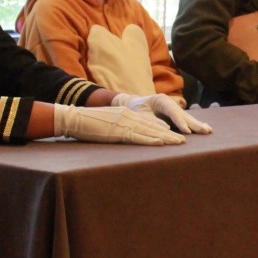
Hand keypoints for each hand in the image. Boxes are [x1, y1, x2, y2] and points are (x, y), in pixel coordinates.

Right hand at [53, 104, 184, 144]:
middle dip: (169, 135)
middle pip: (153, 127)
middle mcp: (128, 117)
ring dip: (166, 138)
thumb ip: (117, 128)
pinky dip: (151, 140)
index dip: (162, 130)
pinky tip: (161, 142)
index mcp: (125, 115)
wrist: (73, 117)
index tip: (174, 135)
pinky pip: (138, 137)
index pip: (148, 123)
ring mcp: (124, 124)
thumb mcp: (106, 123)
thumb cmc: (86, 123)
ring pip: (149, 131)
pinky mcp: (118, 132)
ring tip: (179, 143)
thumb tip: (123, 135)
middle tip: (183, 141)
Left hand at [111, 92, 212, 134]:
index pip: (172, 111)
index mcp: (160, 100)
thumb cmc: (134, 110)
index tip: (187, 132)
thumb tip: (166, 128)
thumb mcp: (140, 115)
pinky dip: (194, 125)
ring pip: (187, 117)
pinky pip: (186, 120)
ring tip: (208, 131)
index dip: (180, 122)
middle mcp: (169, 102)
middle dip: (194, 123)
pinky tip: (205, 128)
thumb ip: (152, 121)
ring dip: (197, 125)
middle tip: (205, 131)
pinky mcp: (174, 114)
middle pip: (183, 114)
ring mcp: (173, 108)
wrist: (132, 104)